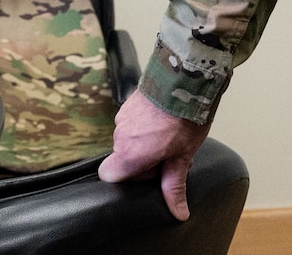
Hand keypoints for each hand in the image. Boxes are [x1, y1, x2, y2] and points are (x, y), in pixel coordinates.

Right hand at [98, 90, 211, 220]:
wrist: (183, 80)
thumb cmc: (183, 119)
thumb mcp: (182, 157)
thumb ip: (174, 186)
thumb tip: (178, 213)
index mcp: (130, 154)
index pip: (108, 177)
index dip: (128, 179)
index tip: (149, 174)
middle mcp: (120, 137)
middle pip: (123, 159)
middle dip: (144, 160)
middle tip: (168, 154)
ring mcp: (122, 119)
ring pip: (128, 141)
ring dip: (145, 143)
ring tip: (169, 135)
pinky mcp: (127, 105)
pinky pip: (131, 124)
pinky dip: (144, 127)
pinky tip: (164, 122)